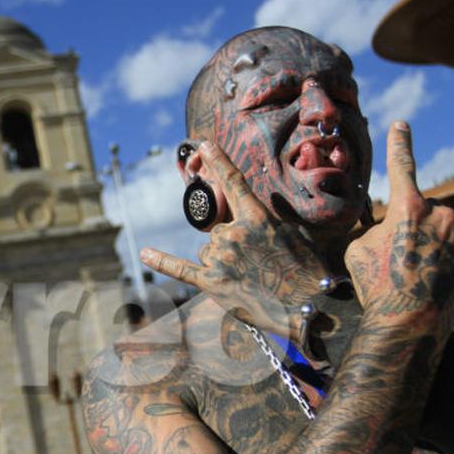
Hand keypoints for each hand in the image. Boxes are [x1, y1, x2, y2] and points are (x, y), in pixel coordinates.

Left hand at [141, 140, 328, 336]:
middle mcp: (234, 234)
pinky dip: (161, 261)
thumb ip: (270, 218)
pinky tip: (144, 253)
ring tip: (250, 281)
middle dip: (234, 246)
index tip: (205, 144)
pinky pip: (180, 268)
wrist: (308, 308)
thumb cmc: (307, 272)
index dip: (219, 161)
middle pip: (219, 231)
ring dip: (223, 263)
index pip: (234, 182)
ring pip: (209, 252)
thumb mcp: (295, 234)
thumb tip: (258, 206)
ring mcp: (221, 258)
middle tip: (260, 267)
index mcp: (256, 218)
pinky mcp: (211, 283)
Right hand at [344, 121, 453, 337]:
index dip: (399, 143)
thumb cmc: (378, 286)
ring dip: (441, 236)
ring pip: (453, 221)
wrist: (410, 321)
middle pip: (428, 208)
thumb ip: (374, 229)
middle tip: (401, 260)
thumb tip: (387, 228)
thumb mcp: (358, 250)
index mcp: (407, 206)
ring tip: (427, 267)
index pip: (402, 165)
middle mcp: (440, 211)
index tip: (401, 125)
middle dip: (414, 227)